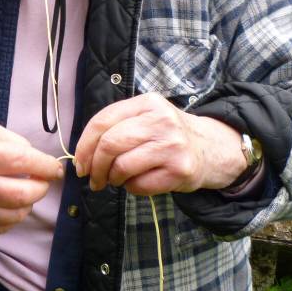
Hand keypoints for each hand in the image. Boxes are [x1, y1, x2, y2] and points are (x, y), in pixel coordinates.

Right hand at [0, 118, 63, 234]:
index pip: (22, 162)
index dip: (46, 166)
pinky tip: (7, 201)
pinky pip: (1, 226)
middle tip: (42, 179)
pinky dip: (13, 215)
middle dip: (42, 187)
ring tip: (23, 189)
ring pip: (15, 214)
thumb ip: (12, 140)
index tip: (56, 168)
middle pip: (23, 194)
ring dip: (28, 202)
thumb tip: (36, 158)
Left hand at [73, 94, 245, 194]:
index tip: (80, 163)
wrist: (211, 148)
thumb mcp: (146, 117)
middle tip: (92, 178)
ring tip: (115, 180)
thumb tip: (82, 155)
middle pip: (110, 143)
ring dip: (112, 178)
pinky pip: (140, 184)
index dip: (84, 145)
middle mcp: (161, 120)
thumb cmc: (167, 135)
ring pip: (123, 166)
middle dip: (95, 165)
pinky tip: (137, 183)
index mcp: (147, 103)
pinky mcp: (180, 170)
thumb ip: (117, 126)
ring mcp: (172, 145)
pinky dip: (131, 188)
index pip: (103, 121)